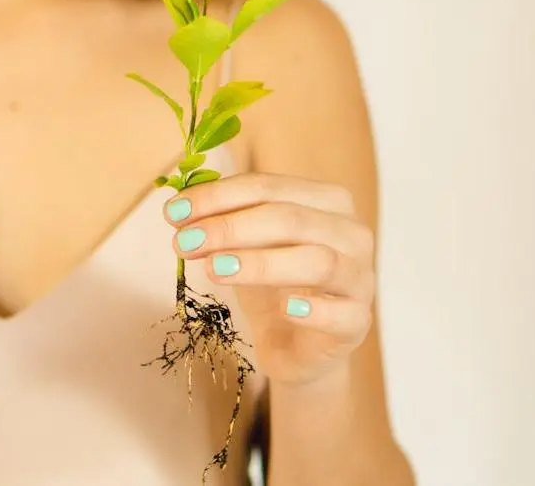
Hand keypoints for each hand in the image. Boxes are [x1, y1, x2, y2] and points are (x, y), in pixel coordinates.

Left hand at [164, 172, 374, 387]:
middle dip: (230, 228)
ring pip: (317, 261)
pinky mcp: (359, 322)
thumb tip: (178, 206)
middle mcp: (351, 234)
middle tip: (184, 241)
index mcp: (326, 201)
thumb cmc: (271, 285)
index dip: (218, 196)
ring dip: (260, 264)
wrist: (295, 346)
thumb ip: (220, 220)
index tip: (173, 211)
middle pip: (290, 220)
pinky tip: (284, 309)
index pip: (268, 187)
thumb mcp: (243, 247)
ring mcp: (360, 278)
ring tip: (213, 270)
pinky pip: (344, 314)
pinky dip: (314, 309)